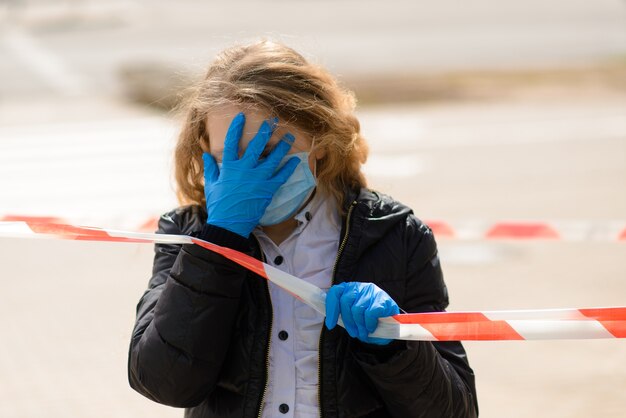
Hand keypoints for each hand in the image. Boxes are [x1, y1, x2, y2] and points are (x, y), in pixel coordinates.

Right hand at [203, 112, 299, 237]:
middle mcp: (244, 170)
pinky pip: (281, 176)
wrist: (229, 224)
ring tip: (289, 136)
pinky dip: (288, 168)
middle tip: (273, 121)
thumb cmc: (218, 205)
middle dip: (265, 132)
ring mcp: (257, 179)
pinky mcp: (267, 189)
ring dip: (281, 146)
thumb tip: (206, 154)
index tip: (241, 116)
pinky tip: (295, 160)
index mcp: (229, 167)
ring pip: (272, 158)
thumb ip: (211, 168)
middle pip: (256, 145)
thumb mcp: (211, 185)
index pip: (232, 142)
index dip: (237, 128)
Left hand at [325, 282, 399, 344]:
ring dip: (359, 325)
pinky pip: (370, 312)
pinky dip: (369, 323)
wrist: (393, 324)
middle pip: (345, 301)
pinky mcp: (382, 299)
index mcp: (350, 289)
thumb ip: (343, 314)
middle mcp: (360, 286)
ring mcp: (372, 291)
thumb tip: (330, 321)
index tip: (331, 325)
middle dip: (348, 321)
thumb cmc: (370, 320)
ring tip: (363, 332)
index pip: (335, 292)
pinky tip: (372, 327)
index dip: (332, 309)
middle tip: (354, 333)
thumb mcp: (354, 317)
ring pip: (357, 309)